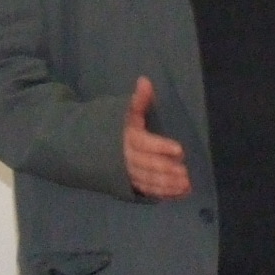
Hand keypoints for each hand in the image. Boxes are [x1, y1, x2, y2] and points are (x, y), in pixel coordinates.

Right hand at [122, 76, 190, 199]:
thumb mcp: (125, 112)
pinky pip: (148, 191)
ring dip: (168, 184)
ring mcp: (129, 174)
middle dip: (167, 169)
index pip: (145, 143)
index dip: (161, 147)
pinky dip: (165, 193)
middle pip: (148, 165)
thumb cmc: (116, 127)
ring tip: (187, 185)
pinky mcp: (132, 184)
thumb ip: (138, 100)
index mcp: (128, 138)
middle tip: (185, 172)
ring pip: (149, 181)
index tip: (179, 150)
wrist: (88, 149)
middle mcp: (127, 158)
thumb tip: (145, 81)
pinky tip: (181, 192)